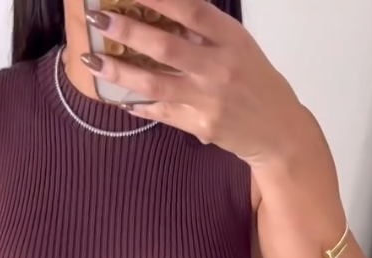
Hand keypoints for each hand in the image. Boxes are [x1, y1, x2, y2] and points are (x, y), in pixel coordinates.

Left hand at [83, 0, 299, 165]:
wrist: (279, 132)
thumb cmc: (256, 82)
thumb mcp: (239, 47)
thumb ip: (205, 31)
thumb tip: (162, 11)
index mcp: (232, 40)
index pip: (191, 10)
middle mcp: (220, 69)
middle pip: (167, 47)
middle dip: (128, 30)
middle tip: (98, 18)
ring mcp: (209, 101)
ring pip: (156, 84)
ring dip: (120, 70)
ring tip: (93, 60)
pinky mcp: (201, 127)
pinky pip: (162, 113)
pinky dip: (138, 105)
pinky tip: (117, 97)